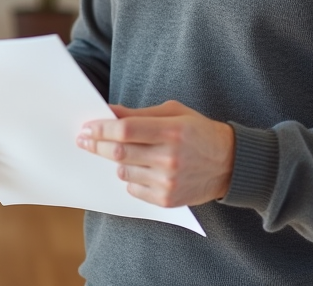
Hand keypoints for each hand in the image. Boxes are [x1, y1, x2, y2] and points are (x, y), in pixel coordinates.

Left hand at [77, 100, 234, 207]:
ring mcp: (168, 181)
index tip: (87, 127)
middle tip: (83, 140)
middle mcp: (169, 158)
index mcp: (172, 131)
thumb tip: (109, 112)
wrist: (229, 164)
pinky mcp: (167, 200)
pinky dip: (130, 178)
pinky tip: (141, 169)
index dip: (102, 128)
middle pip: (119, 152)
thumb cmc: (198, 132)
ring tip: (123, 153)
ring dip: (116, 161)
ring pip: (123, 171)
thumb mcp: (173, 113)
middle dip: (96, 145)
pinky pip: (133, 188)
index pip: (126, 130)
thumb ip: (139, 114)